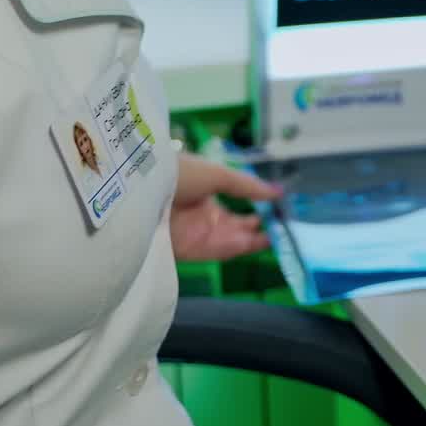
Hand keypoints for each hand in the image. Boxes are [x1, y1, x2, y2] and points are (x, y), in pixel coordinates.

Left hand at [168, 153, 283, 262]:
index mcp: (206, 194)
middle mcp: (202, 216)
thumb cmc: (179, 172)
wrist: (143, 189)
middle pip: (235, 228)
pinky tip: (256, 242)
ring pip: (229, 242)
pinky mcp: (188, 251)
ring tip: (276, 237)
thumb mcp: (217, 174)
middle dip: (257, 229)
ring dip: (251, 240)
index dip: (256, 210)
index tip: (278, 212)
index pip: (235, 208)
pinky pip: (217, 252)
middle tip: (282, 229)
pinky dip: (237, 249)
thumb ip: (246, 187)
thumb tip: (277, 192)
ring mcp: (196, 234)